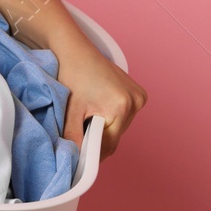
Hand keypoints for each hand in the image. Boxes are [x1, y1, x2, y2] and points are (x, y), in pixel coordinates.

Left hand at [55, 41, 146, 159]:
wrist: (76, 51)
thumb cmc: (73, 76)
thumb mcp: (71, 110)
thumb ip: (74, 136)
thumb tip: (76, 158)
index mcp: (120, 106)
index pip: (109, 144)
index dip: (94, 152)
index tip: (82, 155)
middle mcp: (135, 102)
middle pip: (116, 136)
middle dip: (100, 139)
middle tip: (82, 133)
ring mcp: (140, 97)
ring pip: (121, 127)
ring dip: (107, 128)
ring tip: (90, 116)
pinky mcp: (140, 93)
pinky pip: (126, 115)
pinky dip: (114, 117)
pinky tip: (101, 107)